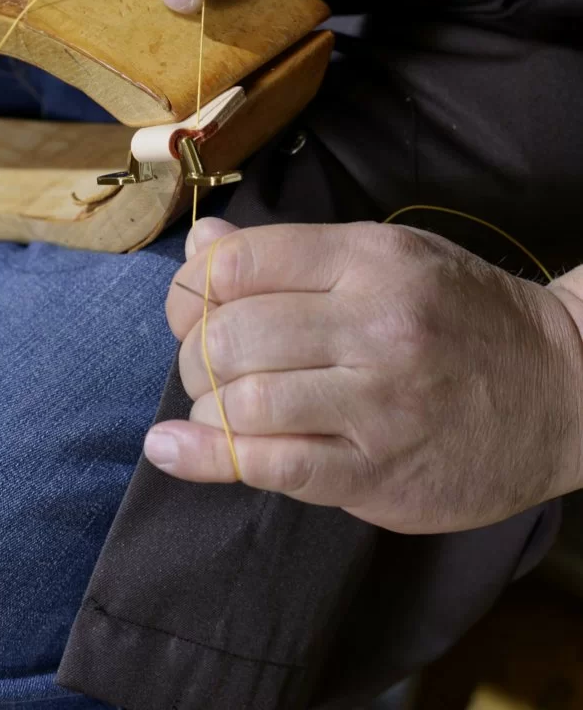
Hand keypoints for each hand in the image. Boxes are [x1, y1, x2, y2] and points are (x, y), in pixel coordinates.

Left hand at [149, 218, 582, 532]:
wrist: (565, 388)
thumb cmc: (464, 315)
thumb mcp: (388, 256)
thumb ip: (290, 254)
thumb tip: (201, 243)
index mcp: (371, 260)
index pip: (239, 263)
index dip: (191, 285)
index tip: (191, 305)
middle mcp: (374, 325)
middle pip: (229, 335)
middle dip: (193, 351)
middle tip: (207, 360)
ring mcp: (378, 404)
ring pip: (242, 402)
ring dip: (206, 404)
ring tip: (218, 403)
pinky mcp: (379, 474)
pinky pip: (274, 466)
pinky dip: (208, 457)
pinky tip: (172, 449)